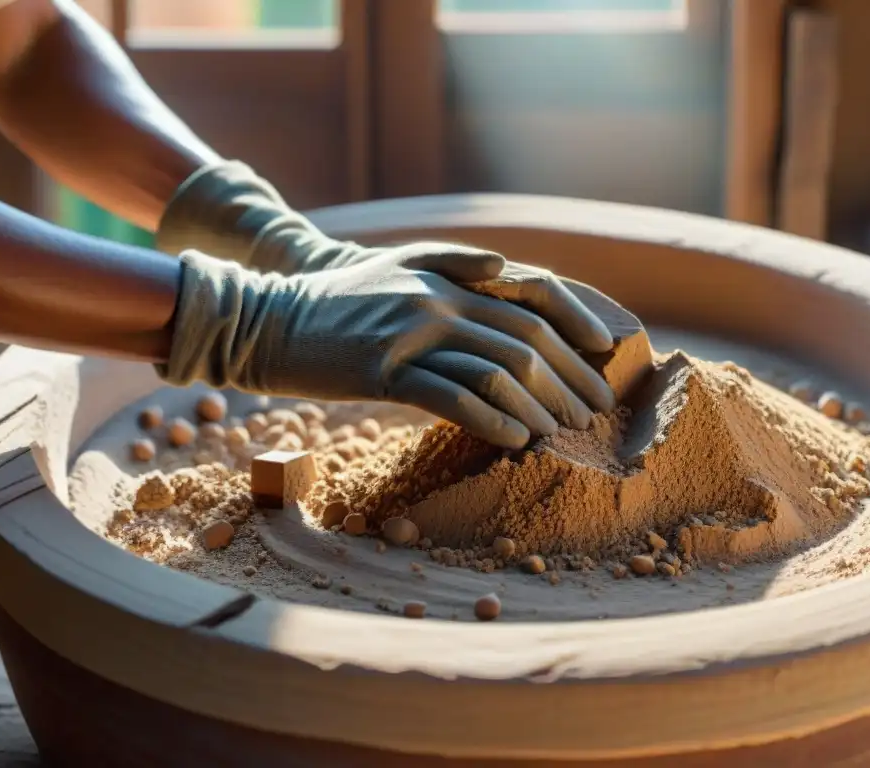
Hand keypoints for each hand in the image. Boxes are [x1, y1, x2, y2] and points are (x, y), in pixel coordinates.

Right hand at [160, 249, 614, 448]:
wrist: (264, 317)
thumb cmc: (337, 303)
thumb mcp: (396, 267)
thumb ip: (454, 264)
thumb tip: (506, 269)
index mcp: (448, 274)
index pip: (535, 291)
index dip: (578, 319)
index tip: (605, 351)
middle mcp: (439, 297)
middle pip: (526, 337)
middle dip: (570, 376)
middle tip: (594, 410)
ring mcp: (411, 331)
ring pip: (498, 368)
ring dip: (540, 404)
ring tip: (563, 433)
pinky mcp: (383, 369)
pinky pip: (452, 396)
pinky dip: (492, 419)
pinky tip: (516, 440)